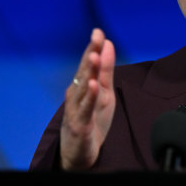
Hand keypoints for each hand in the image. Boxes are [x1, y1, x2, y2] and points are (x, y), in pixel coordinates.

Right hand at [60, 28, 115, 169]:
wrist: (79, 154)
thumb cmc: (92, 120)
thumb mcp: (104, 92)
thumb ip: (106, 70)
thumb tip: (108, 44)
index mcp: (83, 86)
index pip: (88, 64)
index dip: (93, 48)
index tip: (99, 31)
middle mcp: (77, 95)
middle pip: (85, 72)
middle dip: (91, 54)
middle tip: (96, 37)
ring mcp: (76, 110)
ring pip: (84, 88)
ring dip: (89, 72)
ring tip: (95, 56)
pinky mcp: (80, 125)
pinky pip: (85, 109)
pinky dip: (89, 97)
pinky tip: (94, 86)